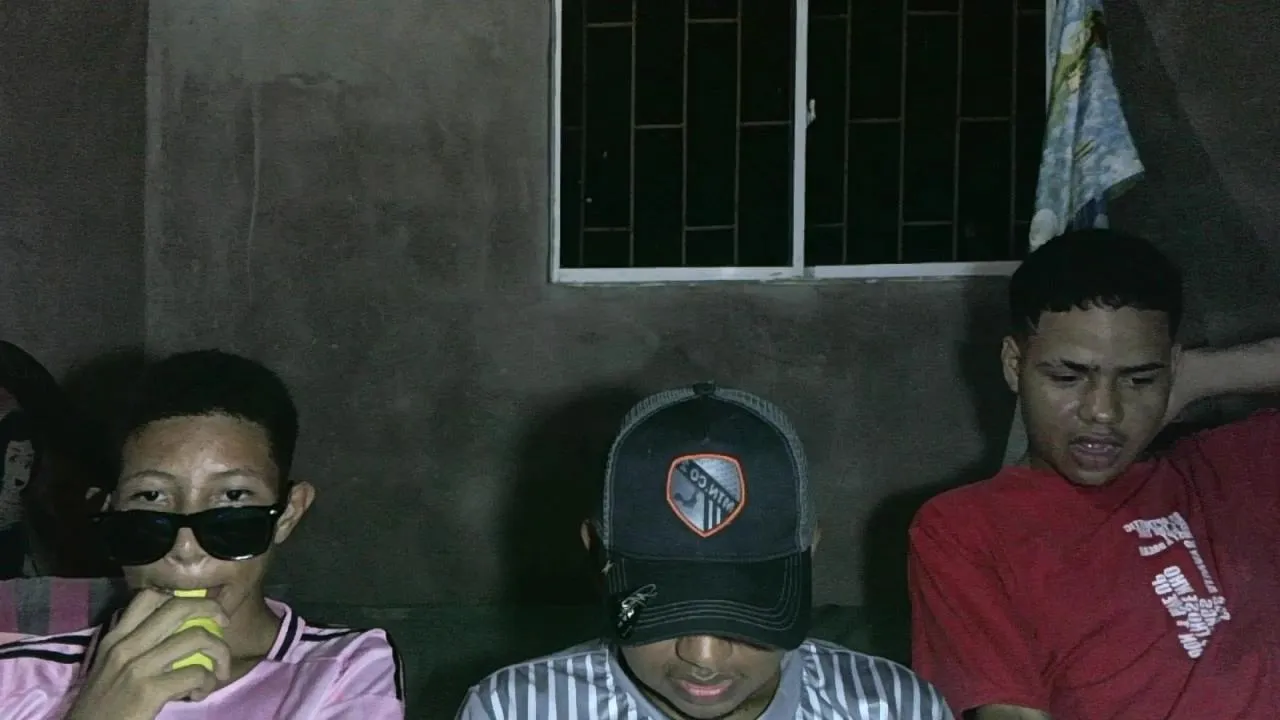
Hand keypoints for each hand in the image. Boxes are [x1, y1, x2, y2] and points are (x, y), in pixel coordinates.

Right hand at [65, 589, 231, 719]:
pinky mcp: (148, 691)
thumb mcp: (109, 667)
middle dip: (211, 608)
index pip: (149, 596)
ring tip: (219, 671)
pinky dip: (208, 683)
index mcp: (115, 638)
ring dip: (219, 652)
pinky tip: (198, 694)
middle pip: (178, 606)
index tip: (198, 611)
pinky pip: (196, 673)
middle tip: (224, 623)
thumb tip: (175, 633)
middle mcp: (125, 646)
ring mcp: (137, 667)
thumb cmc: (101, 705)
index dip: (182, 597)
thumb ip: (136, 647)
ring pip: (196, 637)